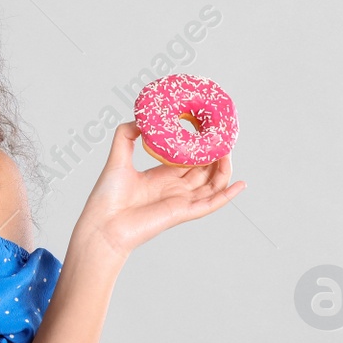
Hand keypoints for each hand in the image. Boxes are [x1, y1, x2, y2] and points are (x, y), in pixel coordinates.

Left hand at [72, 122, 245, 259]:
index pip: (188, 162)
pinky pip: (210, 204)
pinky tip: (240, 184)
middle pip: (203, 172)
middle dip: (215, 157)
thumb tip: (140, 118)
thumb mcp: (117, 158)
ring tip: (229, 153)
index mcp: (160, 178)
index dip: (199, 149)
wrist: (103, 224)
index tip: (208, 134)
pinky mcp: (182, 213)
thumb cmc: (107, 196)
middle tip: (223, 140)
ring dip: (223, 171)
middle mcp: (173, 190)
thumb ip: (126, 135)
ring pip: (211, 186)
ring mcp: (180, 202)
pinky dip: (227, 195)